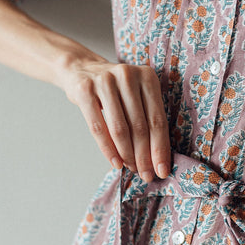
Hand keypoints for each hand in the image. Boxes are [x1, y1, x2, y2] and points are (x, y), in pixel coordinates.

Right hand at [61, 53, 170, 182]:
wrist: (81, 69)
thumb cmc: (116, 90)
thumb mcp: (136, 95)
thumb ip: (147, 119)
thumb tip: (157, 159)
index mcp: (148, 77)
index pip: (157, 119)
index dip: (160, 148)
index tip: (162, 170)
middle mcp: (128, 76)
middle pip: (140, 126)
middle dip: (144, 156)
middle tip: (146, 175)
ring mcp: (105, 81)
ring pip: (120, 128)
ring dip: (127, 155)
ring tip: (131, 169)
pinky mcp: (85, 90)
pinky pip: (98, 127)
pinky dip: (107, 149)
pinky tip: (115, 163)